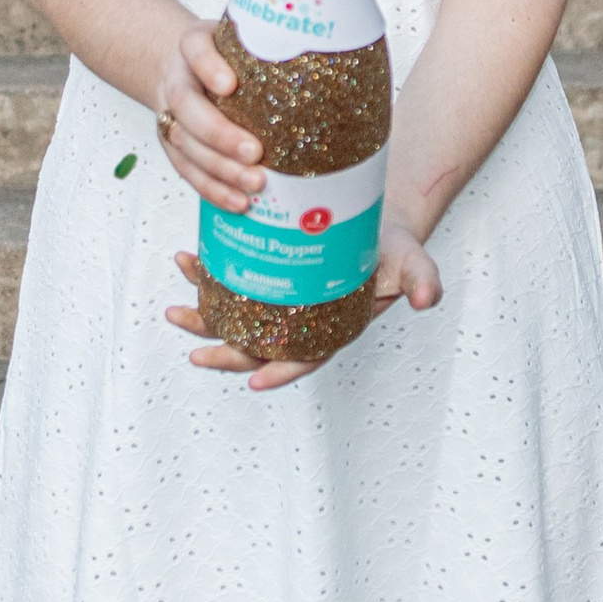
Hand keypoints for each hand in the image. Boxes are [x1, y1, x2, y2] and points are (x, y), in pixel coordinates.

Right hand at [152, 15, 264, 209]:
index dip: (208, 67)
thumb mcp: (243, 37)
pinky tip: (239, 201)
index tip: (229, 84)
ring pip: (186, 144)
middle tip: (254, 151)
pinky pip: (188, 171)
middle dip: (219, 133)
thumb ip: (270, 45)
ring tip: (255, 182)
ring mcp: (171, 116)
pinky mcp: (174, 146)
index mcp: (192, 46)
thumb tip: (326, 60)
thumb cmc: (225, 55)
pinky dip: (214, 189)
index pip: (195, 48)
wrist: (181, 68)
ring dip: (220, 169)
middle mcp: (176, 80)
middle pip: (187, 106)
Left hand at [164, 220, 442, 393]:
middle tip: (195, 353)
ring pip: (235, 318)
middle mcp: (300, 321)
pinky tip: (187, 260)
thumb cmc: (395, 248)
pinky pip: (230, 282)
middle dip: (224, 352)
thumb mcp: (413, 263)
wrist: (376, 219)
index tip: (255, 382)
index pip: (305, 358)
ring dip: (203, 317)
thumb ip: (422, 280)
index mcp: (332, 328)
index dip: (281, 372)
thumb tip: (428, 299)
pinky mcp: (266, 273)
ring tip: (173, 311)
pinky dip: (206, 274)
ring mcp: (279, 300)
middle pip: (257, 347)